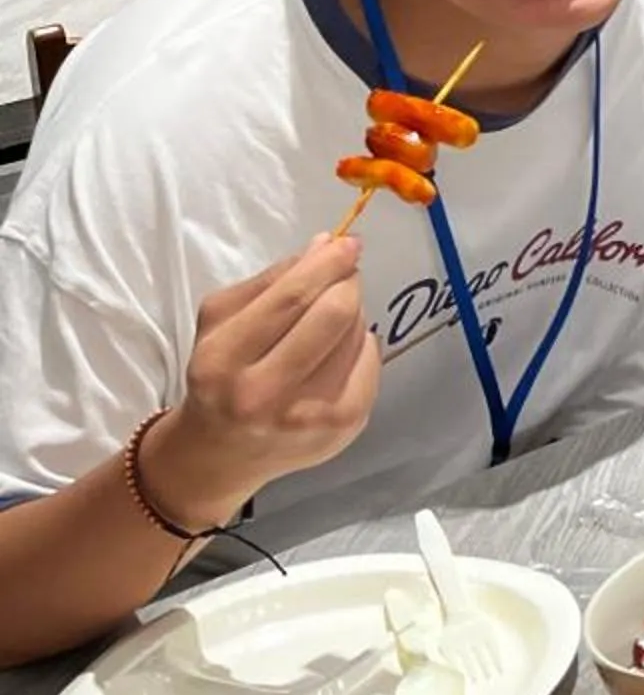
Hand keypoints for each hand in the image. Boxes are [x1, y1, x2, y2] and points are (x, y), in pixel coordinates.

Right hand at [142, 237, 380, 529]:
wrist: (221, 451)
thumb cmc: (221, 373)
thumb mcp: (221, 321)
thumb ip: (271, 280)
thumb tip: (327, 244)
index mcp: (222, 360)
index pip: (291, 298)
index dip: (328, 263)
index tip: (348, 242)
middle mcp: (263, 394)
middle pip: (336, 313)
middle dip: (346, 283)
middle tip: (343, 277)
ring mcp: (308, 417)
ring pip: (358, 334)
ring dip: (353, 315)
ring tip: (328, 324)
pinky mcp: (344, 428)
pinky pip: (371, 362)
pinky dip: (361, 346)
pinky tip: (337, 354)